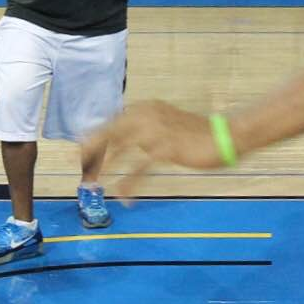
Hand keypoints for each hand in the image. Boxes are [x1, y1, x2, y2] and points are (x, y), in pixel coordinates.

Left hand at [80, 100, 224, 202]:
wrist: (224, 136)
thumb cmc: (195, 133)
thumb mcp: (164, 126)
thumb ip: (143, 130)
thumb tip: (121, 141)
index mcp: (144, 108)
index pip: (112, 123)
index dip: (95, 139)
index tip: (81, 155)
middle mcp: (146, 115)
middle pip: (110, 133)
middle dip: (92, 152)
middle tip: (80, 171)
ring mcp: (155, 130)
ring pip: (119, 148)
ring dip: (104, 167)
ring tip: (92, 183)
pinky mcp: (166, 148)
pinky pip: (140, 168)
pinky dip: (129, 183)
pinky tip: (123, 195)